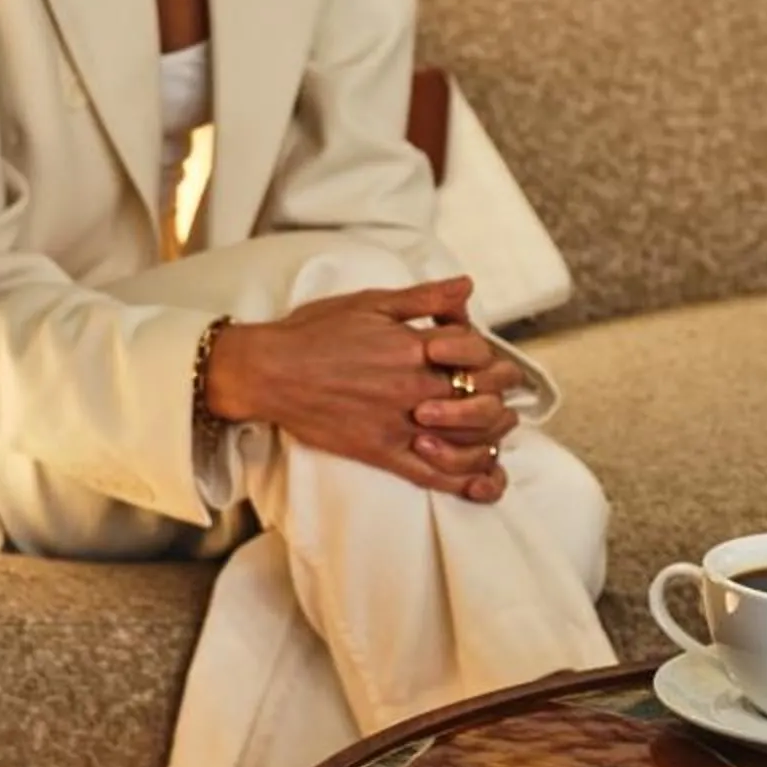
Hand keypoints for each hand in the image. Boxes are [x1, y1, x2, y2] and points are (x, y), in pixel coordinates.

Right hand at [199, 276, 515, 500]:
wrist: (269, 371)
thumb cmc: (313, 332)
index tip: (479, 356)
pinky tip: (481, 480)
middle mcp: (413, 388)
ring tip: (493, 431)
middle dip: (498, 394)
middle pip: (483, 397)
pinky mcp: (382, 453)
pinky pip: (435, 475)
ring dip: (492, 436)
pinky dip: (465, 480)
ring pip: (470, 440)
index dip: (487, 353)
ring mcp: (400, 425)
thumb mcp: (370, 301)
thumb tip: (466, 286)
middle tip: (496, 394)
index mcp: (413, 347)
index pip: (478, 353)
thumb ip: (423, 298)